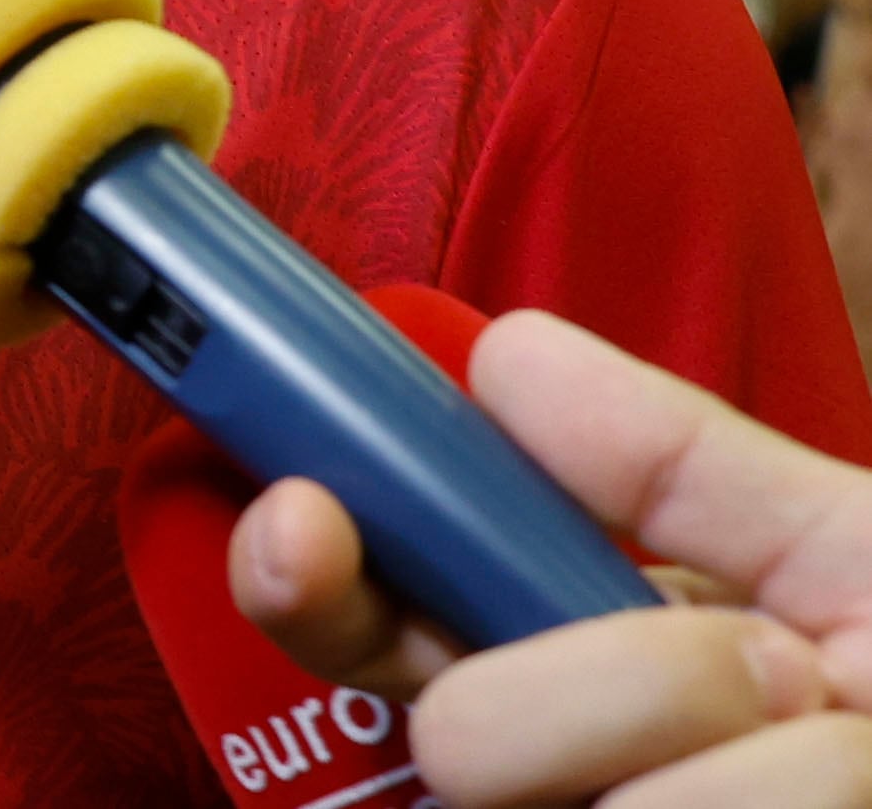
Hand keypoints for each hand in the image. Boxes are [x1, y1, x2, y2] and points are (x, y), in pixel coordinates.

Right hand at [232, 309, 871, 804]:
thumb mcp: (856, 562)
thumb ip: (682, 467)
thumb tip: (503, 358)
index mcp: (568, 680)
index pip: (364, 630)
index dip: (315, 576)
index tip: (305, 521)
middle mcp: (560, 789)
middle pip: (468, 739)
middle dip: (633, 681)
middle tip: (776, 673)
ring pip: (613, 806)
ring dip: (778, 768)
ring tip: (857, 752)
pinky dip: (802, 794)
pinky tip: (837, 787)